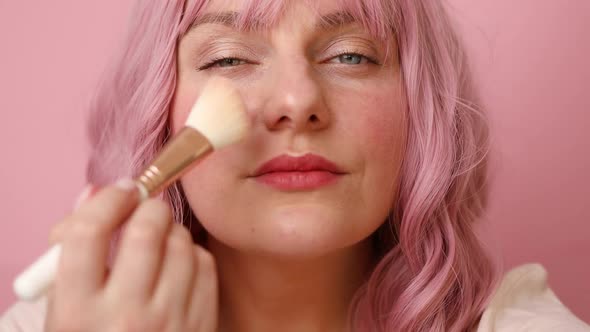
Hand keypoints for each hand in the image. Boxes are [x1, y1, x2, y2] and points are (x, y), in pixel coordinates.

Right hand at [45, 179, 217, 331]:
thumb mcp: (66, 309)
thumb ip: (75, 254)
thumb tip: (97, 193)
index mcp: (76, 314)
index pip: (88, 234)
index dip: (106, 200)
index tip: (119, 191)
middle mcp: (124, 318)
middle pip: (145, 231)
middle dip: (148, 208)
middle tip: (144, 209)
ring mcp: (169, 323)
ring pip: (181, 243)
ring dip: (171, 230)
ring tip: (159, 241)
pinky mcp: (201, 324)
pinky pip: (205, 264)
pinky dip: (192, 254)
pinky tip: (178, 265)